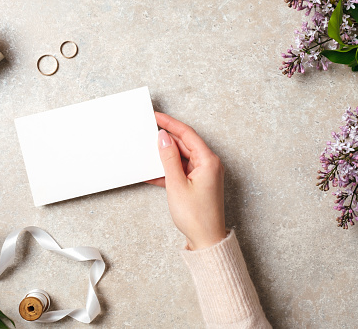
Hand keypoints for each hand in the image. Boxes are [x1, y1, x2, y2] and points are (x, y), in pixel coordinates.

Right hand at [148, 112, 225, 249]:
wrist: (206, 240)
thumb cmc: (196, 216)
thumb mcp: (176, 184)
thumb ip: (169, 158)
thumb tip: (163, 138)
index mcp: (208, 161)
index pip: (187, 134)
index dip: (170, 124)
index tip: (156, 116)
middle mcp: (209, 165)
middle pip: (185, 144)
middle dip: (166, 139)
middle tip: (149, 131)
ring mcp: (204, 174)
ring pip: (182, 158)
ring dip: (165, 156)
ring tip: (148, 151)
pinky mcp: (199, 184)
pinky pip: (182, 171)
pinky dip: (168, 171)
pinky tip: (153, 173)